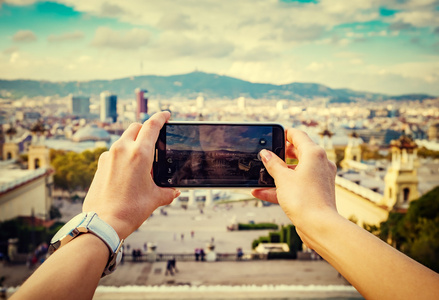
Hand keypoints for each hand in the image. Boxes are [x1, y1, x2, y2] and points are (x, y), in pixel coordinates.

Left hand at [83, 111, 179, 238]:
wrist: (103, 222)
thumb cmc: (130, 210)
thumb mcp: (155, 199)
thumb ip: (168, 192)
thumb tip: (175, 191)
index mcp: (139, 154)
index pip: (152, 125)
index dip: (161, 117)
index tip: (166, 115)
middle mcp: (122, 149)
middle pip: (136, 127)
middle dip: (146, 128)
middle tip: (155, 138)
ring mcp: (108, 156)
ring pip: (124, 139)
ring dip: (134, 142)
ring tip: (142, 161)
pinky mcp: (100, 164)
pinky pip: (114, 152)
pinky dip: (123, 154)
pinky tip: (128, 171)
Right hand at [252, 128, 337, 246]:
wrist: (319, 226)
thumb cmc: (304, 200)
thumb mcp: (282, 178)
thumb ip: (272, 164)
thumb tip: (266, 154)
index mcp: (314, 154)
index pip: (298, 135)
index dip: (284, 133)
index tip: (274, 134)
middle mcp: (320, 163)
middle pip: (298, 152)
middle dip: (280, 154)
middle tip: (267, 155)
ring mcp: (319, 178)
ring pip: (296, 170)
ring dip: (278, 172)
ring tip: (261, 175)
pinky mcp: (316, 191)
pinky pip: (297, 184)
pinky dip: (283, 186)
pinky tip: (262, 191)